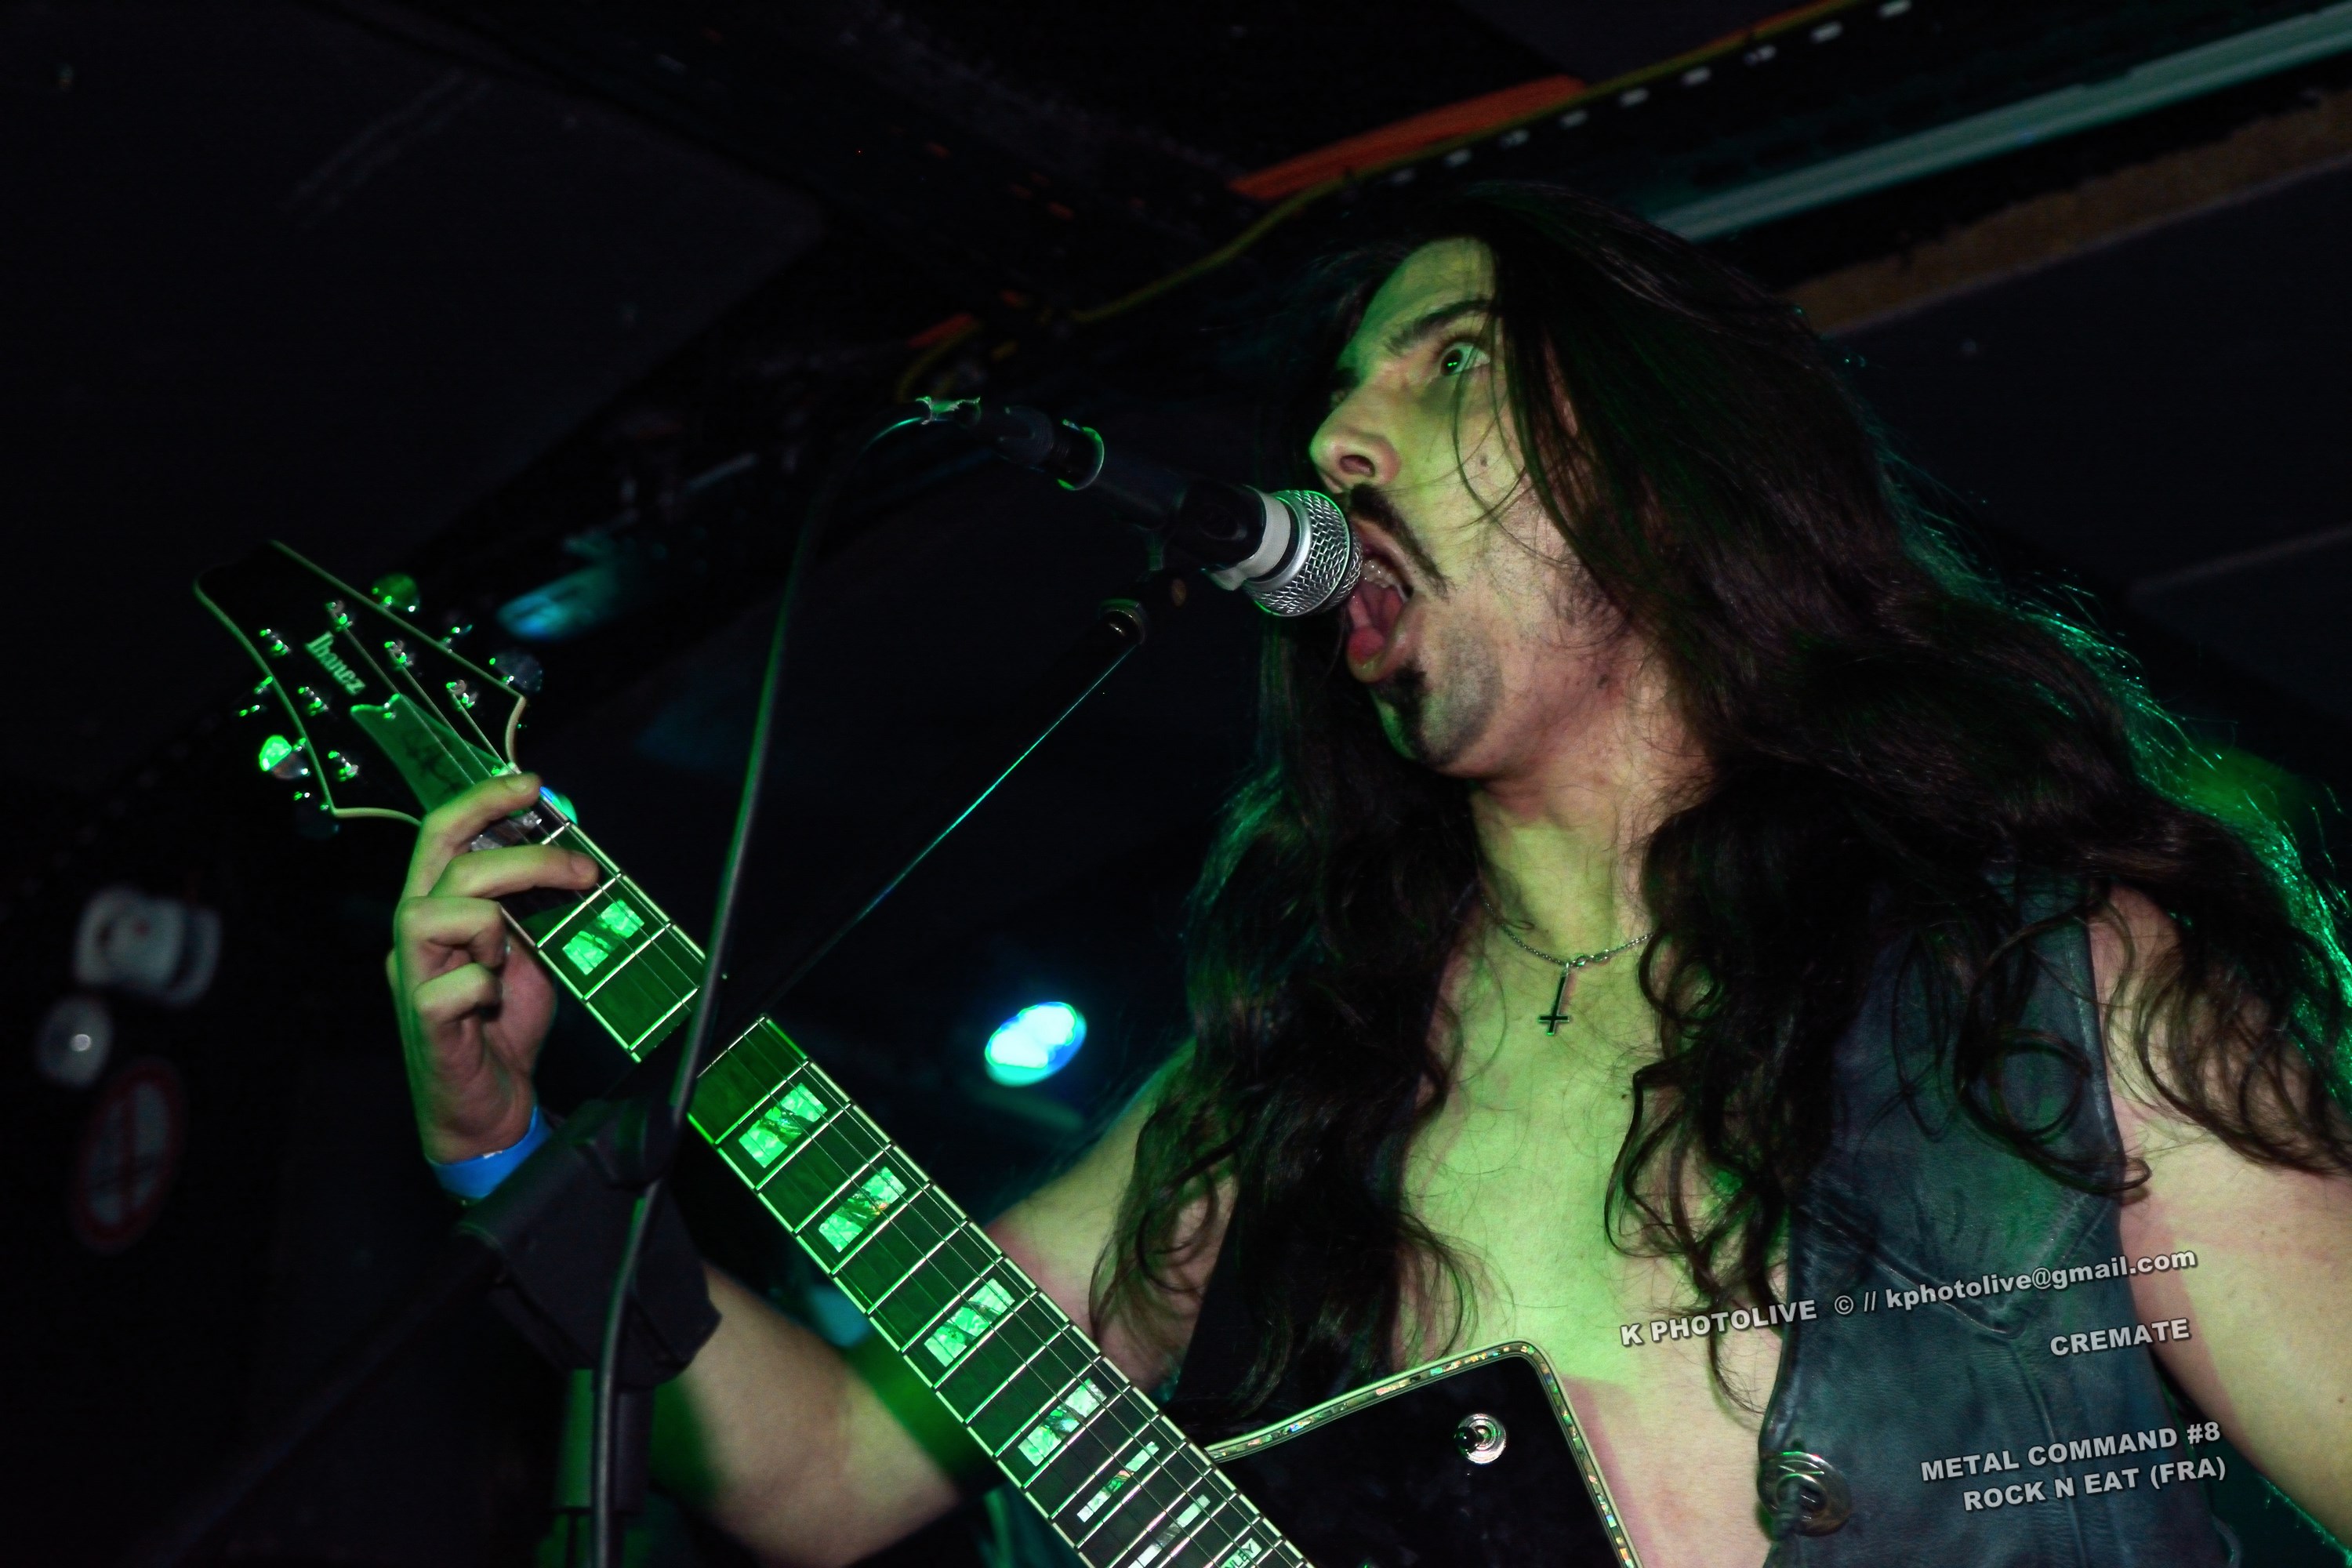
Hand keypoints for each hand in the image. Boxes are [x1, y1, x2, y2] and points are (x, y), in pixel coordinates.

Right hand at [388, 772, 600, 1162]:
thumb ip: (539, 908)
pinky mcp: (425, 1025)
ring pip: (432, 913)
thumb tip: (574, 855)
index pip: (442, 834)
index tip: (534, 784)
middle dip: (525, 856)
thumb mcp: (531, 952)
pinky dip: (484, 986)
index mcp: (437, 909)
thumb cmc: (503, 1025)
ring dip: (491, 923)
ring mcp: (413, 980)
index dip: (482, 800)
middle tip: (584, 872)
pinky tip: (495, 1001)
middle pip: (449, 864)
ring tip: (512, 955)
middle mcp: (414, 938)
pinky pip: (449, 987)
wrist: (490, 1108)